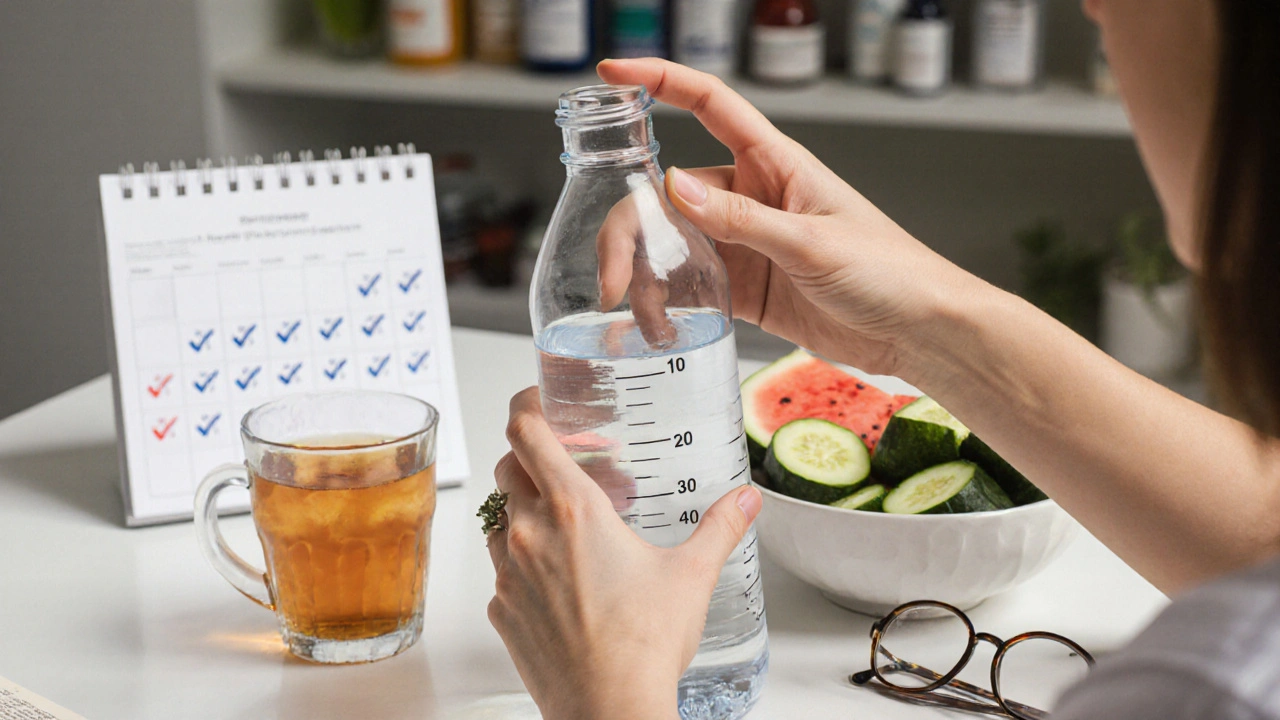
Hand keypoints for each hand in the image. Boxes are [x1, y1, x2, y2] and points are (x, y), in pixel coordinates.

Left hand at [487, 388, 763, 719]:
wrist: (609, 711)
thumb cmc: (643, 645)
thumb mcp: (691, 576)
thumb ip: (720, 528)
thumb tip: (745, 501)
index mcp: (573, 510)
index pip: (526, 430)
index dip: (528, 404)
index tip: (542, 400)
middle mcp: (529, 534)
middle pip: (508, 468)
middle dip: (534, 459)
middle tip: (571, 467)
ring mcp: (507, 573)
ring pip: (500, 519)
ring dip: (526, 511)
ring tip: (569, 528)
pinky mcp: (500, 610)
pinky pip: (500, 569)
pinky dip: (522, 562)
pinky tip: (561, 581)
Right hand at [596, 58, 975, 377]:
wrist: (917, 332)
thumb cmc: (889, 270)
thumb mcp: (812, 242)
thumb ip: (741, 219)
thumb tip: (675, 188)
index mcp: (775, 164)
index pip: (709, 105)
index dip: (660, 81)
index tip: (614, 73)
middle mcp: (752, 198)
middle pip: (668, 194)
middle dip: (631, 229)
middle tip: (615, 276)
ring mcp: (745, 245)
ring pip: (671, 246)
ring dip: (646, 276)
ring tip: (637, 315)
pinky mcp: (746, 289)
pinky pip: (690, 288)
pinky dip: (666, 305)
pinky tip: (656, 326)